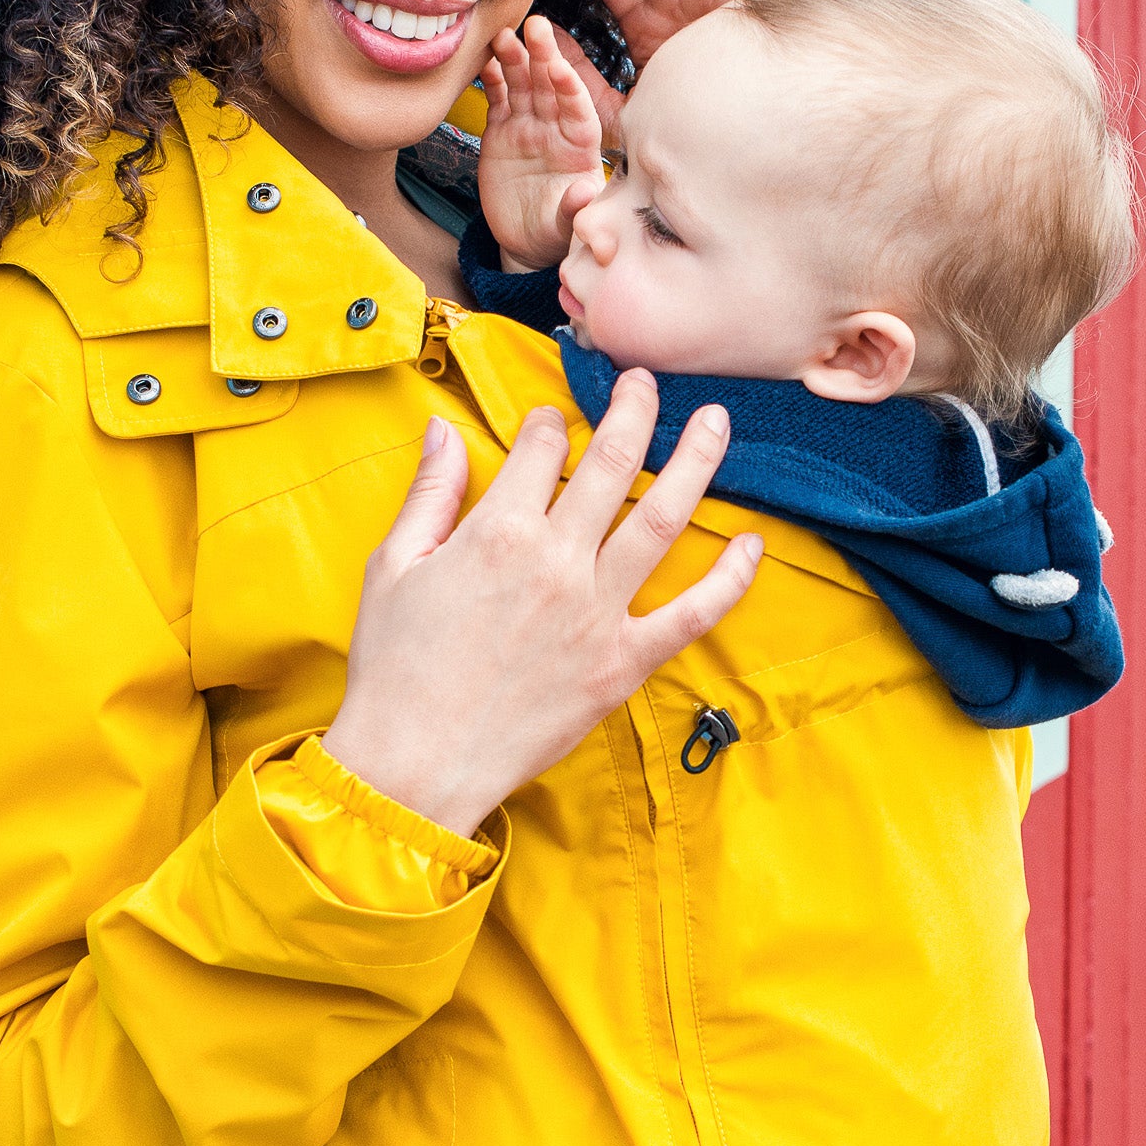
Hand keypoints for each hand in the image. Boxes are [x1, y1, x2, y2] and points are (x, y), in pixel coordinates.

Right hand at [324, 376, 761, 840]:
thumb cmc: (394, 668)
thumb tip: (444, 429)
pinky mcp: (623, 663)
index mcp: (496, 531)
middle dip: (635, 409)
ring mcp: (598, 612)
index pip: (542, 447)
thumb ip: (430, 493)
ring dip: (695, 461)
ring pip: (663, 518)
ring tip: (715, 422)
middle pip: (613, 462)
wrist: (414, 763)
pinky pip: (692, 614)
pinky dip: (729, 579)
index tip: (555, 418)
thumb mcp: (393, 567)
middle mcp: (557, 562)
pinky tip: (752, 543)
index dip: (551, 421)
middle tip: (646, 383)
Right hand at [478, 17, 606, 271]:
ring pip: (523, 85)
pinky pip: (498, 98)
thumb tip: (585, 193)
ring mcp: (528, 127)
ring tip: (504, 35)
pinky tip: (483, 57)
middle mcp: (555, 130)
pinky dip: (491, 78)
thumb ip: (576, 208)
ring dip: (515, 59)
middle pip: (550, 86)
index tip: (560, 68)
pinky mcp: (501, 131)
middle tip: (537, 25)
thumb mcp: (567, 226)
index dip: (569, 88)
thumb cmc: (555, 233)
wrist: (525, 242)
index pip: (578, 110)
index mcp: (580, 147)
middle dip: (544, 55)